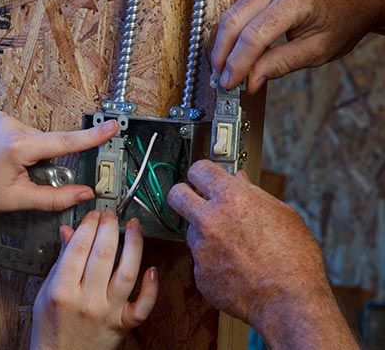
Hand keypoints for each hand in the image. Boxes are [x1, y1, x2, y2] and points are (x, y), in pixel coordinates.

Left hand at [0, 112, 117, 214]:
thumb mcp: (18, 200)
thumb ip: (55, 198)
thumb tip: (85, 194)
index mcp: (18, 147)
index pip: (64, 142)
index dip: (91, 137)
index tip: (112, 126)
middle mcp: (9, 125)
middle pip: (46, 141)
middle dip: (43, 158)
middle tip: (21, 177)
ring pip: (32, 135)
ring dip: (29, 150)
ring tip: (4, 167)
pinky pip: (16, 129)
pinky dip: (16, 142)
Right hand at [31, 211, 158, 349]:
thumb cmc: (50, 326)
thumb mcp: (45, 291)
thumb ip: (61, 260)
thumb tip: (70, 231)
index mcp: (62, 290)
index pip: (79, 248)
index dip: (89, 225)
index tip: (92, 215)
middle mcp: (87, 300)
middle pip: (104, 254)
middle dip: (109, 227)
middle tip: (110, 215)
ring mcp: (108, 312)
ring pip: (127, 273)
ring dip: (133, 245)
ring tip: (133, 226)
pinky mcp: (123, 323)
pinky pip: (143, 305)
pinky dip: (151, 287)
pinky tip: (151, 268)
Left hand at [167, 160, 356, 348]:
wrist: (289, 301)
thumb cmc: (294, 259)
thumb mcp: (283, 214)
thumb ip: (255, 194)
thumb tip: (239, 181)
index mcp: (232, 199)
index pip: (199, 169)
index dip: (201, 171)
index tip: (202, 176)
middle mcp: (210, 220)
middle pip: (176, 195)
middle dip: (183, 194)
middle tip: (194, 200)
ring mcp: (201, 248)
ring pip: (191, 231)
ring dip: (205, 234)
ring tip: (234, 246)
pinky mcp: (199, 273)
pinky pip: (200, 260)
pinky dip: (212, 261)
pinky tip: (234, 266)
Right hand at [212, 0, 384, 91]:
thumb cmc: (344, 19)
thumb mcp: (317, 50)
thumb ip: (280, 65)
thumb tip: (251, 81)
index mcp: (296, 0)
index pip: (254, 36)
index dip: (238, 64)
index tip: (230, 84)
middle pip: (233, 22)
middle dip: (222, 55)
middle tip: (220, 79)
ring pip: (230, 15)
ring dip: (223, 46)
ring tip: (223, 70)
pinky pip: (238, 10)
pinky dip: (232, 34)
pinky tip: (232, 54)